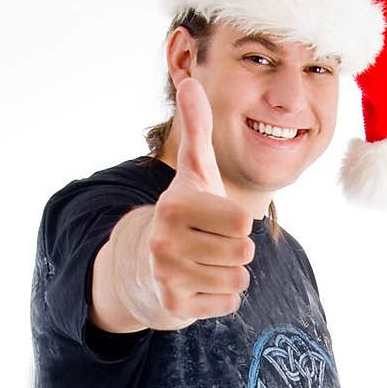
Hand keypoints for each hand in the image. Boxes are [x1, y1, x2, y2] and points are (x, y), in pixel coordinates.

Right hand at [147, 76, 254, 326]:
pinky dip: (220, 298)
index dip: (237, 222)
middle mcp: (165, 240)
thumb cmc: (183, 214)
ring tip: (205, 264)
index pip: (242, 221)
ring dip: (230, 274)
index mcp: (175, 205)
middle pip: (243, 253)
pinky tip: (199, 285)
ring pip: (237, 280)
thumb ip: (197, 130)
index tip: (215, 220)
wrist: (143, 266)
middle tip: (212, 245)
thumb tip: (191, 81)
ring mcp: (167, 276)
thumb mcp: (192, 172)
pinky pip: (228, 304)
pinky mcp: (174, 306)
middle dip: (236, 251)